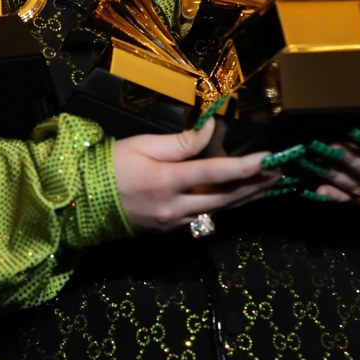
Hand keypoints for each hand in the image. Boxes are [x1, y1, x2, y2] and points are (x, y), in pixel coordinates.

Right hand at [113, 117, 277, 232]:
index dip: (245, 166)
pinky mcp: (168, 229)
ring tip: (268, 185)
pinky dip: (224, 205)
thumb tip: (212, 129)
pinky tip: (237, 197)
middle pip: (225, 197)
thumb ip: (181, 141)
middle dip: (255, 185)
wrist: (80, 201)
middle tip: (280, 172)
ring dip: (245, 198)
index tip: (268, 157)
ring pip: (218, 211)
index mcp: (166, 182)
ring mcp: (172, 223)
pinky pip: (203, 217)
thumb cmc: (109, 165)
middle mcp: (174, 207)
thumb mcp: (143, 145)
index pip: (215, 173)